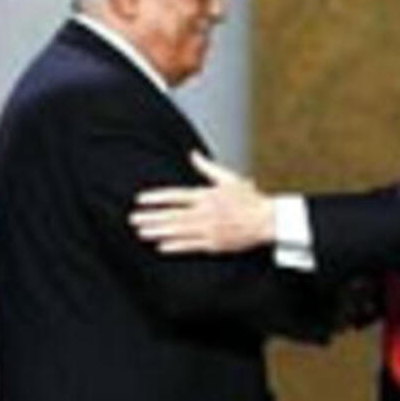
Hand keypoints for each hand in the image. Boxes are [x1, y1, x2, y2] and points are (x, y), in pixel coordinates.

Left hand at [129, 151, 274, 254]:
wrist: (266, 220)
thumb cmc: (249, 199)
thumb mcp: (229, 178)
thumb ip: (207, 167)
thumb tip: (193, 153)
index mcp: (207, 196)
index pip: (176, 196)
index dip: (157, 198)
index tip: (140, 200)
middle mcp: (205, 213)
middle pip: (172, 215)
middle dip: (151, 217)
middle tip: (133, 219)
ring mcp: (209, 230)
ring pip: (178, 231)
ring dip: (158, 232)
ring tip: (141, 232)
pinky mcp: (214, 244)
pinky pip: (191, 246)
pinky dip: (176, 246)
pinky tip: (161, 246)